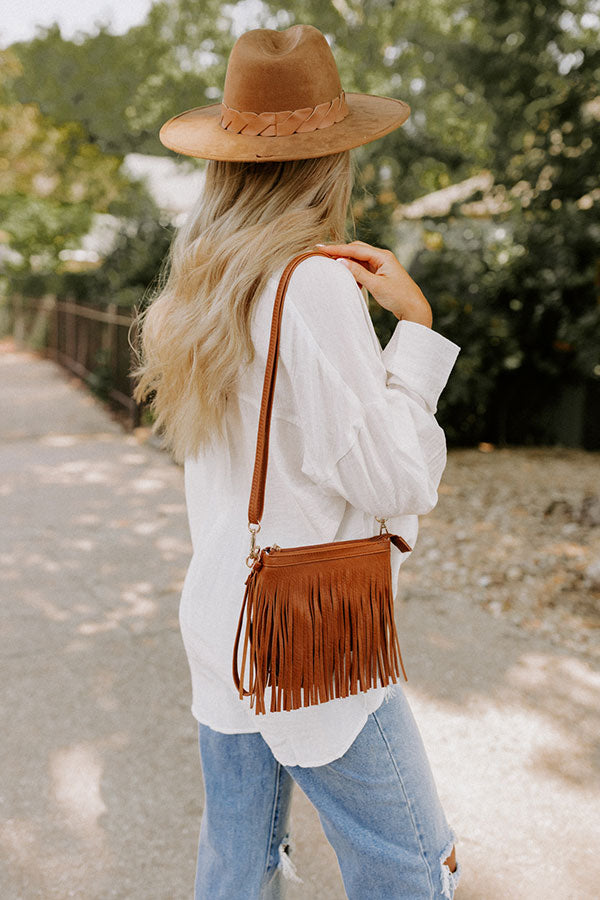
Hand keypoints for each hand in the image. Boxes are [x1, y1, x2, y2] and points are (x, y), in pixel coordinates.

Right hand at [316, 240, 432, 327]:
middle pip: (356, 250)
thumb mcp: (376, 285)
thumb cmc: (398, 297)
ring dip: (347, 263)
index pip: (355, 249)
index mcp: (382, 256)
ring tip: (333, 267)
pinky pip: (364, 268)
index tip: (321, 248)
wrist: (414, 308)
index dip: (337, 249)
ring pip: (359, 259)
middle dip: (340, 252)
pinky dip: (355, 272)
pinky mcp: (381, 273)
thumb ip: (358, 272)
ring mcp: (382, 264)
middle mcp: (382, 257)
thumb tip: (340, 261)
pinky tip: (350, 280)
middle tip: (323, 255)